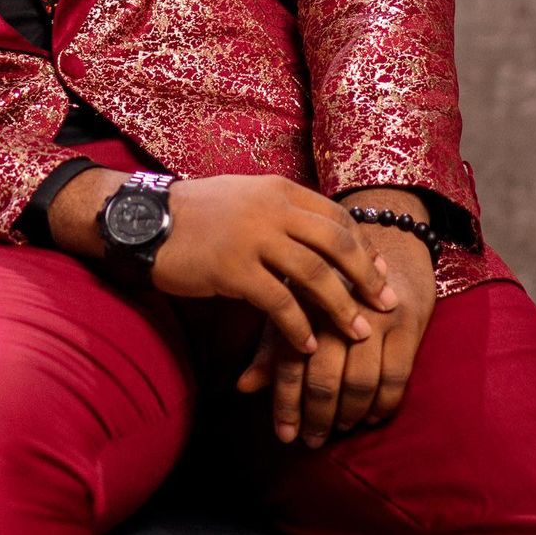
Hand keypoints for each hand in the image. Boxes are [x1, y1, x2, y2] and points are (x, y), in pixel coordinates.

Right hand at [150, 174, 397, 355]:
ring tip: (358, 332)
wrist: (148, 221)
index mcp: (278, 189)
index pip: (335, 216)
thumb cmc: (198, 213)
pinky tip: (307, 345)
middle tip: (387, 305)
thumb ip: (282, 210)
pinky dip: (299, 327)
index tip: (380, 273)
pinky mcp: (233, 268)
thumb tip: (321, 233)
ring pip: (314, 275)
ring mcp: (252, 237)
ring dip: (341, 308)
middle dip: (366, 277)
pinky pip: (279, 303)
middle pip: (336, 243)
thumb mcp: (246, 197)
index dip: (363, 247)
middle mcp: (271, 208)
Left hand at [235, 198, 436, 445]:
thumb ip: (272, 344)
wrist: (387, 238)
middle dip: (315, 415)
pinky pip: (396, 378)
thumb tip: (243, 387)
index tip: (284, 434)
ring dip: (348, 415)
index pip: (290, 358)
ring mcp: (375, 314)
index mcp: (303, 296)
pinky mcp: (407, 323)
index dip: (285, 401)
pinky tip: (371, 418)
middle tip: (310, 440)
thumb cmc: (332, 277)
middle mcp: (337, 304)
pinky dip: (383, 405)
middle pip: (323, 374)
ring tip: (339, 430)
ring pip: (360, 381)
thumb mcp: (297, 301)